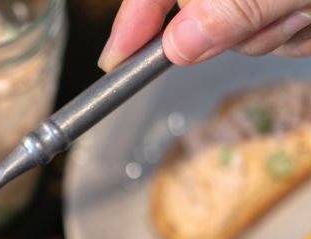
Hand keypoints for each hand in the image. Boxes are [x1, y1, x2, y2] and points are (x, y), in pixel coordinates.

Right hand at [99, 0, 310, 70]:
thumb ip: (233, 10)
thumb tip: (177, 44)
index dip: (131, 22)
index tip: (115, 61)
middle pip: (196, 17)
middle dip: (234, 33)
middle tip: (284, 16)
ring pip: (236, 35)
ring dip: (273, 37)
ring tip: (307, 13)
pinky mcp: (273, 9)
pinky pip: (269, 39)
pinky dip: (295, 38)